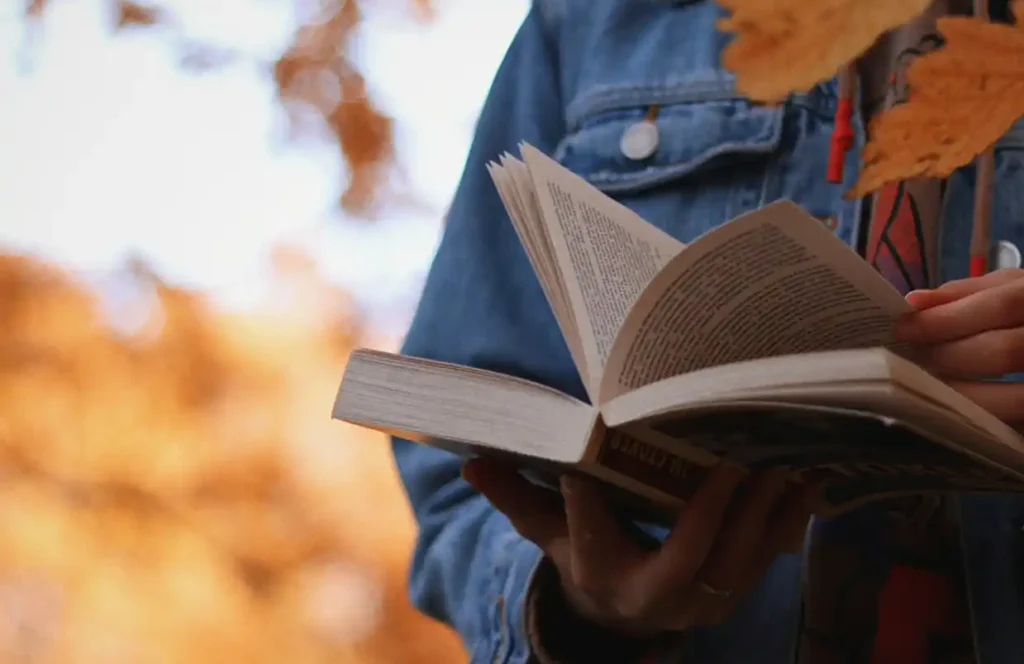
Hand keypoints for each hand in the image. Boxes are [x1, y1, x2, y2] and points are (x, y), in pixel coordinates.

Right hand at [461, 458, 821, 635]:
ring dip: (764, 515)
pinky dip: (791, 518)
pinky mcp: (736, 588)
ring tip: (778, 464)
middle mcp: (660, 599)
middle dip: (715, 516)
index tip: (598, 461)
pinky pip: (770, 555)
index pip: (604, 543)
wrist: (622, 605)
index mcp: (608, 579)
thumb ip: (516, 498)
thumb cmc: (584, 554)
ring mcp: (705, 599)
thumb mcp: (548, 532)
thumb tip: (470, 464)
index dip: (603, 507)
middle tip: (731, 464)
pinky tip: (808, 477)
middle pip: (694, 561)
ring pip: (743, 562)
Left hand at [894, 268, 1023, 428]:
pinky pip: (1020, 426)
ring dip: (965, 397)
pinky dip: (992, 422)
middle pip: (1005, 350)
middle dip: (949, 358)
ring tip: (931, 390)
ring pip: (1018, 399)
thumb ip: (973, 293)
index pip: (1003, 302)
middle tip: (910, 364)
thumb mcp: (1022, 287)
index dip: (948, 317)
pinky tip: (965, 416)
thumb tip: (914, 303)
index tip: (902, 329)